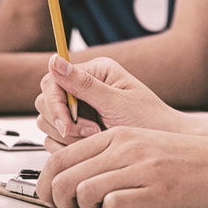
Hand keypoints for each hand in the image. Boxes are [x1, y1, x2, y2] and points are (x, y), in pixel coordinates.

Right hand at [36, 56, 188, 144]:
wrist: (163, 144)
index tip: (68, 124)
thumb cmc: (150, 120)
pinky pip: (54, 140)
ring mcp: (79, 109)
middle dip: (65, 122)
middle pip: (45, 102)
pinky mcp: (77, 130)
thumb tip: (56, 60)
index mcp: (95, 72)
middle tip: (93, 132)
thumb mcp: (117, 102)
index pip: (52, 81)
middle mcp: (83, 88)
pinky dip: (69, 147)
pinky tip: (92, 147)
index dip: (55, 104)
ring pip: (47, 123)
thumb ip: (84, 85)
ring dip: (69, 136)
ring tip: (98, 137)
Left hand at [37, 127, 207, 207]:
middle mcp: (126, 149)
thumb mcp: (142, 143)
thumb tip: (69, 176)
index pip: (60, 157)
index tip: (47, 196)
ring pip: (84, 192)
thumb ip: (107, 154)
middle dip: (56, 201)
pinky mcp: (155, 191)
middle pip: (64, 178)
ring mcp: (141, 169)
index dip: (44, 183)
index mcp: (118, 136)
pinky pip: (113, 205)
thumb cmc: (185, 158)